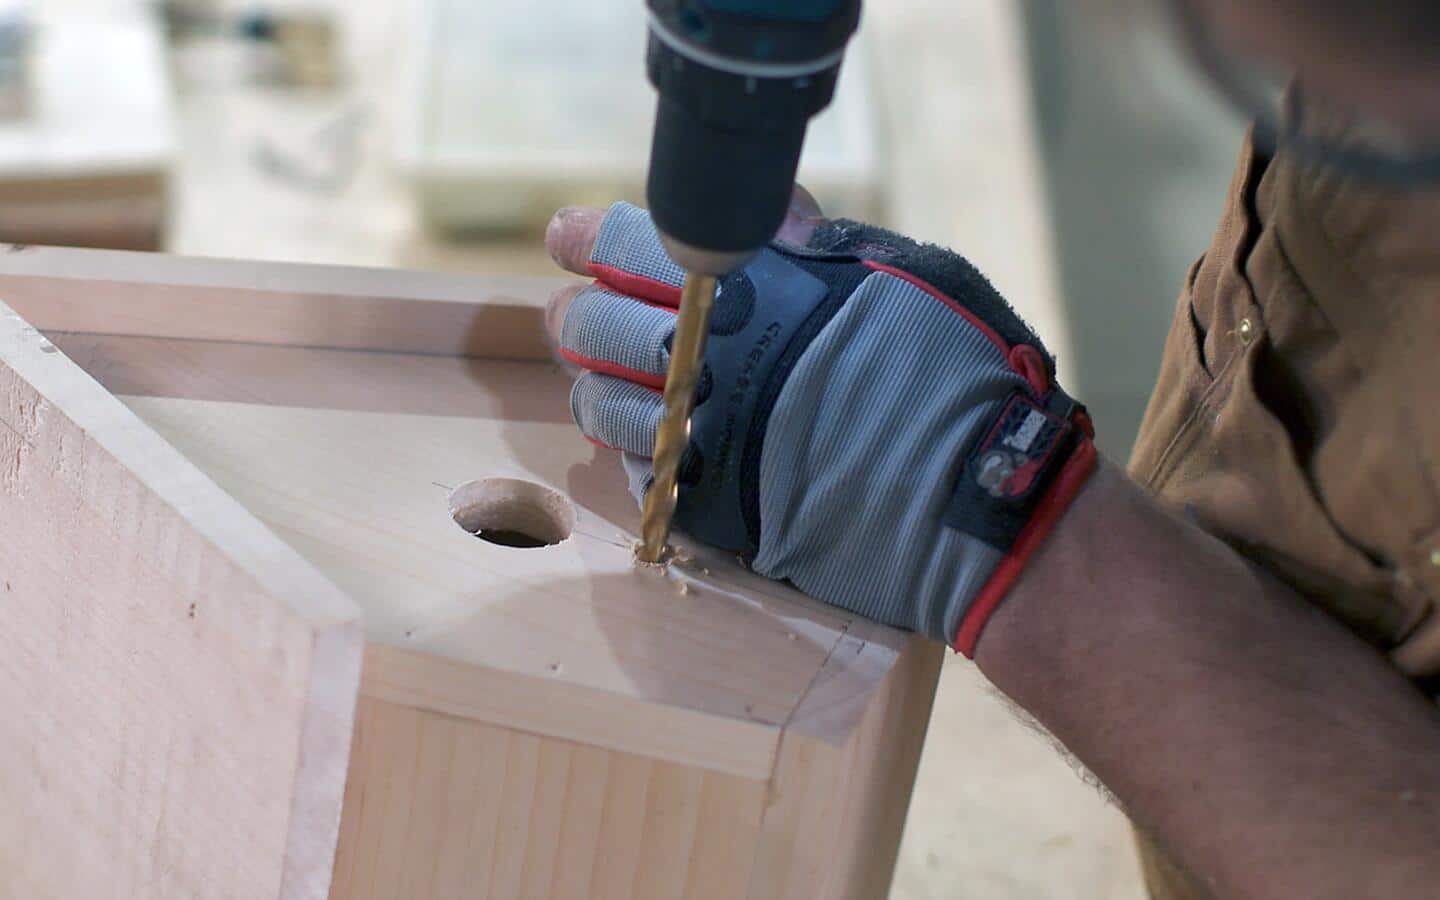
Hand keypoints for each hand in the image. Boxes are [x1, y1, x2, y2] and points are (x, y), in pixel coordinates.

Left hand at [544, 196, 1095, 652]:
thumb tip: (772, 215)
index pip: (631, 246)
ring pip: (603, 410)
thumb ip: (822, 244)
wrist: (978, 499)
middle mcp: (711, 359)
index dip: (590, 240)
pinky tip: (659, 445)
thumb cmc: (959, 372)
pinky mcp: (708, 510)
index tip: (570, 242)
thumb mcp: (903, 274)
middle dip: (578, 317)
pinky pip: (640, 479)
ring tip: (610, 386)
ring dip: (596, 391)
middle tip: (575, 317)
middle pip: (596, 328)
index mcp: (751, 288)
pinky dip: (636, 456)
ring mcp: (703, 440)